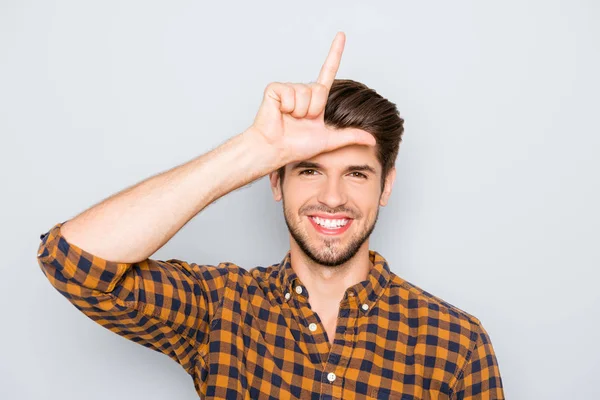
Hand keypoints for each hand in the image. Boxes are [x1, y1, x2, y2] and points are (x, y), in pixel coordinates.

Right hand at [249, 32, 375, 166]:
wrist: (275, 150)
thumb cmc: (296, 146)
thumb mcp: (328, 141)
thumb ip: (350, 136)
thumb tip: (372, 138)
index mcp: (315, 100)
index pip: (328, 72)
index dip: (335, 53)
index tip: (342, 35)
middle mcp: (303, 91)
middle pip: (320, 90)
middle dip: (313, 110)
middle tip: (301, 121)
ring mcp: (288, 89)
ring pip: (306, 93)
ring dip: (300, 111)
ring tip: (290, 118)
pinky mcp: (275, 89)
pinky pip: (290, 93)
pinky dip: (288, 107)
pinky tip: (280, 113)